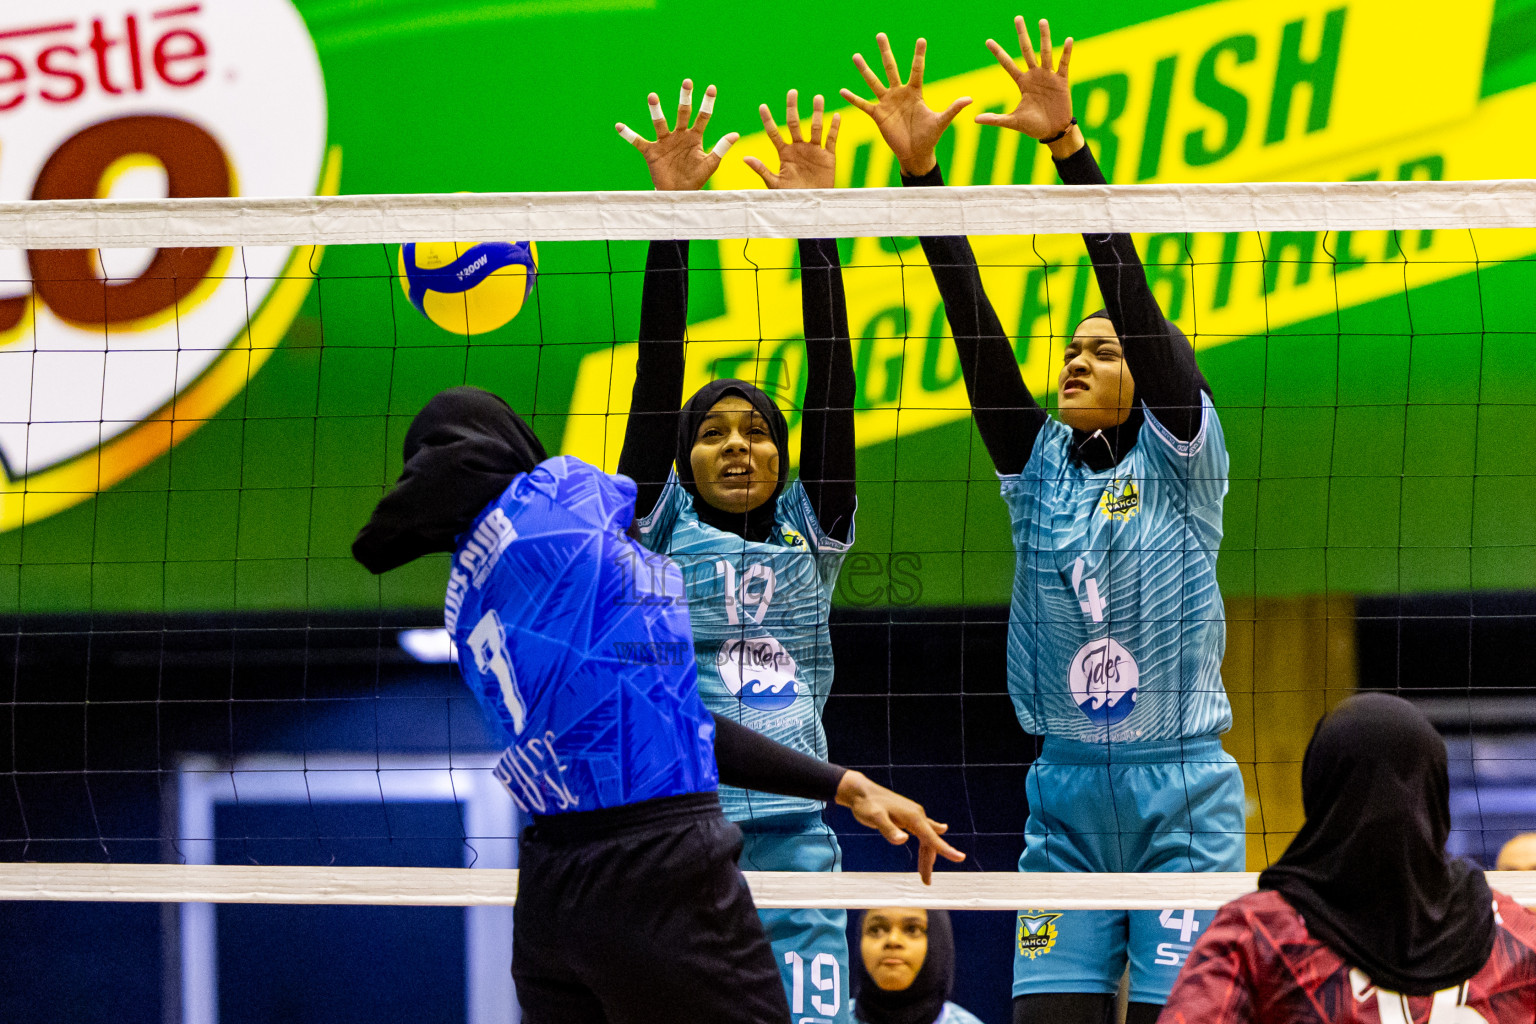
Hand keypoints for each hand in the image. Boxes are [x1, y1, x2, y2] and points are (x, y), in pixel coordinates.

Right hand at [616, 79, 738, 190]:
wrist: (678, 195)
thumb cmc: (695, 179)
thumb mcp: (710, 164)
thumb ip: (721, 148)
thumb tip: (736, 134)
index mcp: (695, 137)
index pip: (703, 117)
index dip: (707, 103)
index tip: (712, 88)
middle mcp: (679, 135)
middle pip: (683, 113)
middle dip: (685, 98)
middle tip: (687, 82)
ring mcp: (665, 142)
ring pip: (660, 123)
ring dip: (656, 110)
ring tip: (652, 96)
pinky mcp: (651, 151)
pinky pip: (638, 141)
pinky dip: (629, 134)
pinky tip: (619, 126)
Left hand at [743, 90, 838, 189]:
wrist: (810, 207)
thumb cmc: (790, 196)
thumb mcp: (774, 184)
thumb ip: (761, 170)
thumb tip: (744, 158)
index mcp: (784, 153)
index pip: (774, 132)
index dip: (768, 120)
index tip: (762, 106)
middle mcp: (798, 148)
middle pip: (794, 124)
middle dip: (792, 108)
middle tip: (792, 92)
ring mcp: (814, 151)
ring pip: (815, 128)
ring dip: (817, 113)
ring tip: (817, 98)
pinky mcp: (828, 157)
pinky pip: (831, 140)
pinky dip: (834, 128)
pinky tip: (835, 116)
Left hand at [836, 769, 965, 883]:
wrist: (861, 791)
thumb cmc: (867, 805)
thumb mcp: (874, 817)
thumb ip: (888, 829)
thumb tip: (904, 840)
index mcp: (913, 817)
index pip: (931, 837)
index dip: (945, 849)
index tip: (960, 858)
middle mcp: (918, 815)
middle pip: (929, 842)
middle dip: (929, 862)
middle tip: (926, 882)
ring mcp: (914, 815)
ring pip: (926, 839)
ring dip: (927, 856)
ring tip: (924, 876)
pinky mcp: (909, 817)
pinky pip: (923, 833)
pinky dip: (926, 844)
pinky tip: (934, 842)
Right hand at [840, 33, 971, 177]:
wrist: (916, 154)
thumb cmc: (930, 137)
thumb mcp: (941, 122)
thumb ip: (952, 109)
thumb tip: (970, 99)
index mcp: (915, 92)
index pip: (916, 70)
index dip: (919, 55)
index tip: (921, 39)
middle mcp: (899, 94)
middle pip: (891, 68)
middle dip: (885, 52)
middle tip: (880, 35)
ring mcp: (887, 103)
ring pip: (874, 82)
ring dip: (865, 70)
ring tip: (856, 56)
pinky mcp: (878, 115)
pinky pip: (863, 105)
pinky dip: (853, 99)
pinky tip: (842, 91)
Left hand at [976, 16, 1079, 154]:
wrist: (1053, 132)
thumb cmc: (1033, 126)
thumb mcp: (1012, 122)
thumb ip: (995, 119)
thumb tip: (975, 119)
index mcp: (1022, 83)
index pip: (1007, 64)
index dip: (998, 53)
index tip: (988, 41)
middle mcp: (1034, 76)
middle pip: (1026, 50)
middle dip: (1022, 35)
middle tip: (1017, 18)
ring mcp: (1048, 77)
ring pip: (1045, 52)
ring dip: (1044, 37)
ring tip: (1042, 21)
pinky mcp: (1061, 81)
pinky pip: (1064, 64)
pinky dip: (1066, 52)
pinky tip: (1067, 40)